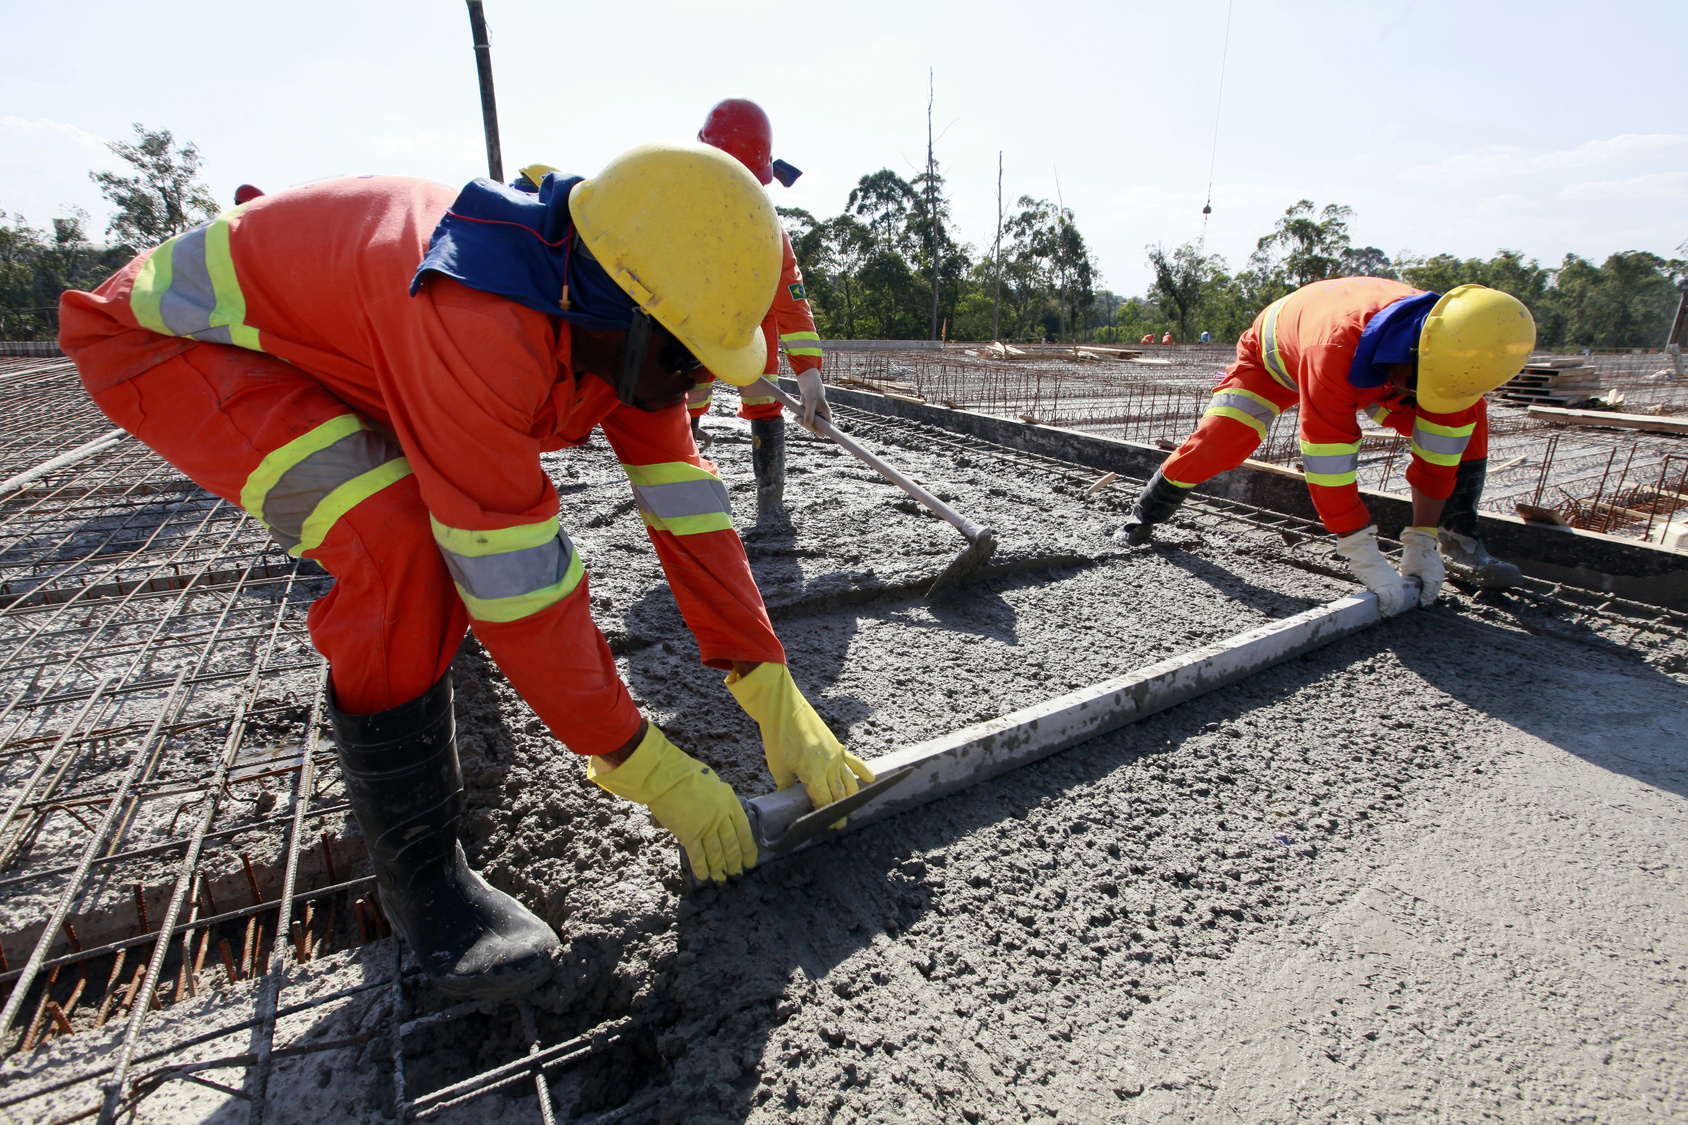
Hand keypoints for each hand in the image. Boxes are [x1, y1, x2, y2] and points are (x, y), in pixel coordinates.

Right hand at [588, 725, 753, 882]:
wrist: (666, 776)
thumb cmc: (684, 774)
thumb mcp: (711, 783)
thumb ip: (717, 801)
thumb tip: (717, 815)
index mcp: (729, 801)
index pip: (743, 830)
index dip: (747, 849)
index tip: (749, 861)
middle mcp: (721, 816)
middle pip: (731, 845)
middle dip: (734, 863)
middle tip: (736, 875)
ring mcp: (706, 826)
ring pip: (716, 853)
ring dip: (719, 869)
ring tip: (721, 880)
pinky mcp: (689, 834)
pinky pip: (698, 855)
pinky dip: (702, 868)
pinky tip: (704, 877)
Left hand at [726, 663, 873, 823]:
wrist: (783, 707)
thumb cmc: (777, 736)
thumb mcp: (777, 766)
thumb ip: (785, 786)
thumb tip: (788, 799)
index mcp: (813, 772)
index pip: (823, 800)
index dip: (824, 814)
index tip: (826, 826)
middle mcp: (829, 765)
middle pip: (838, 794)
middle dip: (839, 811)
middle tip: (839, 825)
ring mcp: (835, 754)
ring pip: (849, 781)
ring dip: (851, 797)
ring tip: (851, 809)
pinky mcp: (837, 745)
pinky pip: (854, 761)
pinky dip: (863, 771)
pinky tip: (871, 780)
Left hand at [794, 370, 830, 432]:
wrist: (808, 385)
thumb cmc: (812, 392)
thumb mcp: (810, 403)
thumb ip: (809, 415)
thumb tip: (808, 425)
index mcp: (826, 415)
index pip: (827, 428)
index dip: (821, 431)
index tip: (814, 432)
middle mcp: (822, 417)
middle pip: (815, 428)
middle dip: (807, 425)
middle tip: (799, 419)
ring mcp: (816, 417)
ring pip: (809, 425)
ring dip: (802, 422)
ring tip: (796, 417)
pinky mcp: (809, 415)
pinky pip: (805, 421)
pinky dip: (800, 419)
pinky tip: (796, 416)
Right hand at [1333, 525, 1407, 615]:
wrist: (1367, 557)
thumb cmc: (1370, 563)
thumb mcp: (1381, 573)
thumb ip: (1382, 580)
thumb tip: (1378, 586)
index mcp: (1396, 579)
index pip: (1401, 594)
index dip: (1397, 602)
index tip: (1393, 608)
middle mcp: (1395, 583)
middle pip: (1398, 599)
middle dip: (1394, 608)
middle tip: (1389, 614)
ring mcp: (1389, 585)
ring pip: (1393, 601)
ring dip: (1389, 609)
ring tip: (1384, 613)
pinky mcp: (1381, 587)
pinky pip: (1386, 600)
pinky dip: (1384, 606)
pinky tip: (1380, 609)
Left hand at [1398, 526, 1443, 606]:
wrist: (1421, 542)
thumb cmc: (1413, 555)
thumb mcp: (1406, 570)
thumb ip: (1407, 581)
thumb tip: (1403, 591)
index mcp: (1430, 577)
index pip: (1428, 594)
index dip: (1423, 600)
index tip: (1418, 605)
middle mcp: (1438, 576)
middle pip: (1434, 592)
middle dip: (1428, 598)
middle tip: (1421, 604)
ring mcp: (1441, 572)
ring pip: (1437, 588)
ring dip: (1431, 593)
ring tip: (1424, 598)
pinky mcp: (1440, 569)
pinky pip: (1438, 581)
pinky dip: (1433, 587)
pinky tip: (1427, 589)